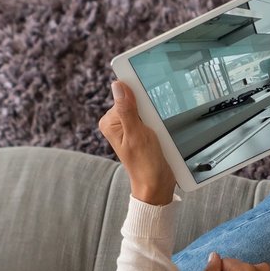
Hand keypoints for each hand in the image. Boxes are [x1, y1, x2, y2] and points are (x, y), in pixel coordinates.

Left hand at [100, 81, 176, 204]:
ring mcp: (130, 127)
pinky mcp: (141, 131)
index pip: (124, 95)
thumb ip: (126, 110)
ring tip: (156, 133)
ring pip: (146, 109)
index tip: (147, 108)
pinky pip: (152, 117)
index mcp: (110, 122)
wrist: (157, 184)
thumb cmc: (144, 164)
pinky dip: (159, 121)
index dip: (139, 98)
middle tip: (152, 127)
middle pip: (136, 101)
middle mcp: (117, 124)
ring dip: (156, 116)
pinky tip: (160, 133)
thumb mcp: (136, 134)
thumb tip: (118, 86)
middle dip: (149, 109)